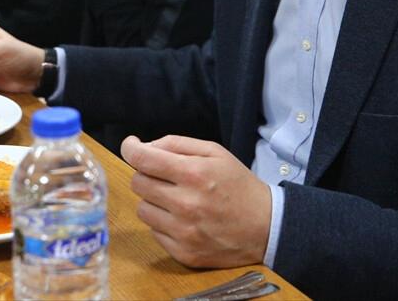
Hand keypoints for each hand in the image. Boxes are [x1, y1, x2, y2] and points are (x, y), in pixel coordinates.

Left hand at [121, 135, 270, 268]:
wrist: (267, 227)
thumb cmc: (239, 186)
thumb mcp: (215, 153)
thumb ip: (177, 144)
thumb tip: (145, 146)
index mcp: (194, 174)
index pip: (143, 159)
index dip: (131, 149)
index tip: (131, 146)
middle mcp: (186, 204)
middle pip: (138, 183)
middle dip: (147, 174)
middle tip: (165, 176)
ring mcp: (183, 231)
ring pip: (142, 209)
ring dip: (153, 201)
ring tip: (176, 199)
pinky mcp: (183, 253)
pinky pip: (154, 231)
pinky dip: (163, 223)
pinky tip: (183, 219)